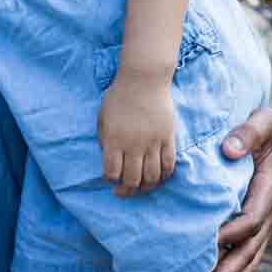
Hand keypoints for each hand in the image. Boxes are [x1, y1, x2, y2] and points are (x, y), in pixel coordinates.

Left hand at [98, 75, 176, 195]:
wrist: (144, 80)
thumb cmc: (119, 96)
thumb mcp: (102, 117)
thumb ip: (104, 139)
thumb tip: (109, 158)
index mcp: (113, 140)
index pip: (111, 172)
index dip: (110, 180)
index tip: (111, 178)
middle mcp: (133, 145)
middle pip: (132, 179)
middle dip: (127, 191)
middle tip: (123, 191)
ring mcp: (152, 143)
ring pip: (152, 177)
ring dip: (146, 187)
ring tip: (141, 187)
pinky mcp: (168, 138)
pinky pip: (168, 164)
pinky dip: (164, 176)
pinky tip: (159, 177)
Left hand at [199, 106, 271, 271]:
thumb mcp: (268, 119)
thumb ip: (250, 131)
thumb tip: (230, 150)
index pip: (250, 219)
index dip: (229, 233)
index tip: (206, 245)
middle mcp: (271, 214)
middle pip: (248, 251)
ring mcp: (267, 225)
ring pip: (250, 265)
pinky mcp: (259, 230)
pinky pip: (249, 262)